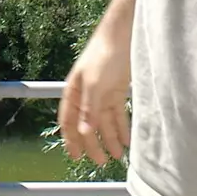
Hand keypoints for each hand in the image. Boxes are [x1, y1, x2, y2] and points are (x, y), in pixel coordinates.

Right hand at [59, 24, 131, 165]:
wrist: (125, 34)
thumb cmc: (104, 54)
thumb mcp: (95, 83)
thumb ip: (89, 109)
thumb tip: (83, 132)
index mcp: (74, 90)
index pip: (68, 119)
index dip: (70, 138)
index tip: (76, 156)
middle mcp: (86, 94)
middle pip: (87, 124)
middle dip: (93, 143)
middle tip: (101, 161)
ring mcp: (102, 93)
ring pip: (104, 122)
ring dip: (110, 138)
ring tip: (118, 155)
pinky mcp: (117, 91)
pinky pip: (118, 114)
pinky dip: (122, 128)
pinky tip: (128, 140)